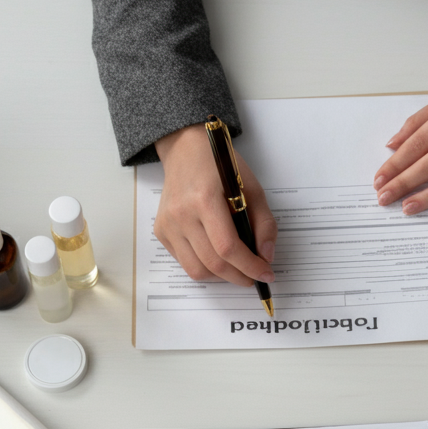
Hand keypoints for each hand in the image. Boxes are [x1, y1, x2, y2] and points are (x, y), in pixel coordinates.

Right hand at [154, 124, 276, 286]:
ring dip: (222, 277)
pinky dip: (205, 267)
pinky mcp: (161, 231)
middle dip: (240, 277)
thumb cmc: (220, 167)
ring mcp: (168, 224)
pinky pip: (185, 262)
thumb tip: (266, 258)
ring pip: (197, 270)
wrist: (185, 151)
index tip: (266, 275)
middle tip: (254, 277)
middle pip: (213, 264)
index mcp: (205, 199)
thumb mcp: (252, 188)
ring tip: (236, 269)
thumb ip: (264, 224)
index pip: (228, 247)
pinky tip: (217, 256)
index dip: (250, 267)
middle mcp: (182, 214)